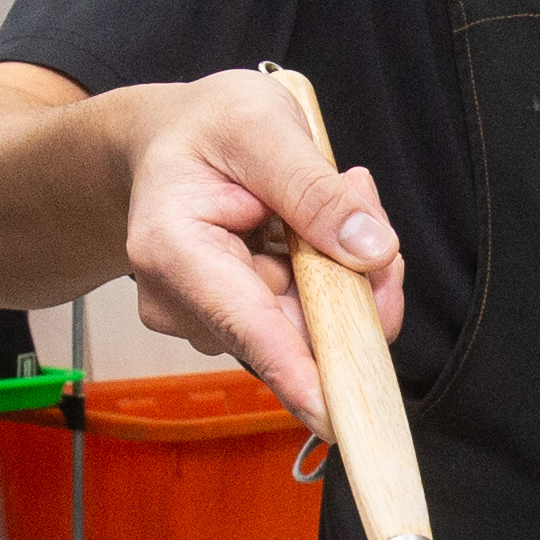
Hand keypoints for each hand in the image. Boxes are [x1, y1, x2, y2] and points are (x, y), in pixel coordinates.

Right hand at [120, 71, 407, 428]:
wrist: (169, 140)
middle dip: (353, 279)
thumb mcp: (261, 125)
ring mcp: (208, 320)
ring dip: (345, 269)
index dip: (298, 371)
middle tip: (359, 192)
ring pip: (311, 326)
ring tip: (331, 192)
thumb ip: (314, 187)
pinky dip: (330, 277)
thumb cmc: (205, 127)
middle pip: (296, 330)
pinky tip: (315, 225)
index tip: (336, 415)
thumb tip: (370, 249)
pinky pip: (306, 319)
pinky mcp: (237, 325)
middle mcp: (181, 301)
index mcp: (172, 248)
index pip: (246, 324)